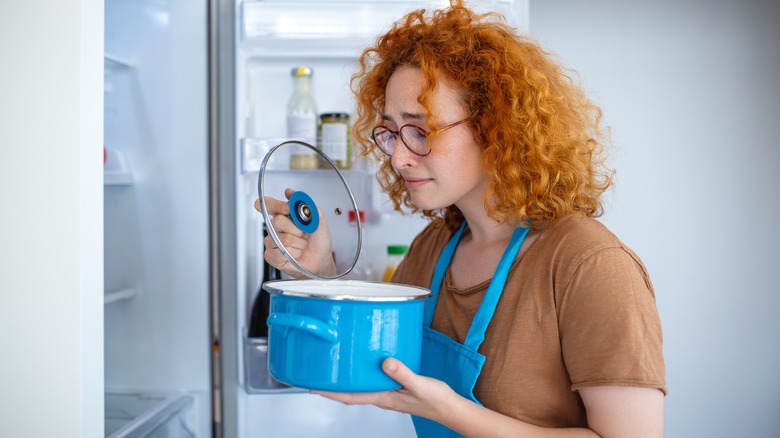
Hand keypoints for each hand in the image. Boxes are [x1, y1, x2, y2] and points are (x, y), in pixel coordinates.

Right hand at [255, 188, 335, 277]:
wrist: (321, 259)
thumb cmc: (318, 241)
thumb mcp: (318, 218)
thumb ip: (305, 204)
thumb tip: (290, 193)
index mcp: (285, 216)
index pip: (269, 204)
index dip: (276, 205)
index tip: (287, 208)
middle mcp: (276, 228)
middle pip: (278, 221)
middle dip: (297, 229)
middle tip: (303, 234)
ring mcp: (272, 242)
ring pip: (282, 238)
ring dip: (298, 244)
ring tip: (301, 245)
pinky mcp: (271, 256)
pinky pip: (279, 252)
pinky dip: (293, 254)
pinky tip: (295, 254)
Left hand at [312, 358, 460, 424]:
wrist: (449, 408)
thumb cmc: (435, 401)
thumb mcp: (419, 385)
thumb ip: (403, 373)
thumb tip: (386, 362)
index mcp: (383, 398)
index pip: (350, 397)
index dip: (330, 392)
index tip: (313, 386)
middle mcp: (382, 396)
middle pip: (351, 392)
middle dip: (333, 385)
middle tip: (318, 373)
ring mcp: (388, 392)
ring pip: (361, 386)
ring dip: (347, 379)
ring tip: (335, 367)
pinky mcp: (395, 387)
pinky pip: (374, 380)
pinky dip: (364, 374)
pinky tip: (365, 363)